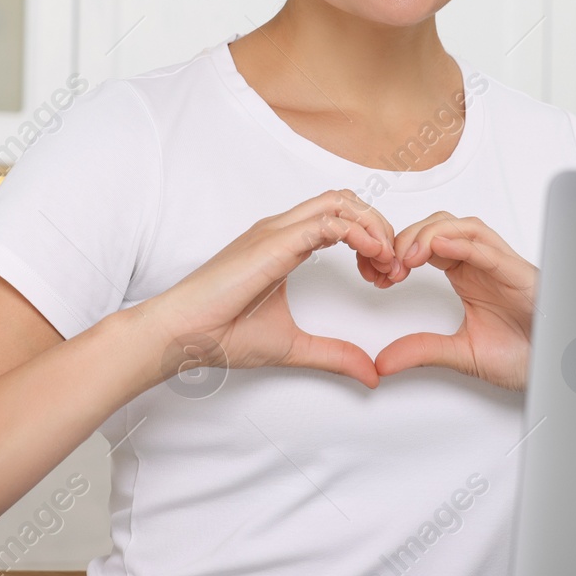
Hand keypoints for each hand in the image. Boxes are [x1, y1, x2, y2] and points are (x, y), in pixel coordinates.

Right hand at [144, 189, 403, 388]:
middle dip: (380, 227)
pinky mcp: (274, 243)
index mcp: (285, 244)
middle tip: (392, 268)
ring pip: (341, 202)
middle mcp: (282, 230)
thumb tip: (371, 375)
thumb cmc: (221, 335)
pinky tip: (371, 259)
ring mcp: (276, 232)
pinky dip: (358, 233)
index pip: (341, 217)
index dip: (372, 239)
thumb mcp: (294, 347)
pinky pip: (327, 222)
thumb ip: (334, 355)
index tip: (383, 277)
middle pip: (347, 200)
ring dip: (373, 227)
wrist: (182, 335)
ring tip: (386, 263)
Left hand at [372, 213, 537, 391]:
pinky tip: (437, 249)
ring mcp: (501, 265)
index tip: (377, 273)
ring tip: (407, 256)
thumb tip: (383, 360)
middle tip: (386, 264)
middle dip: (408, 237)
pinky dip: (462, 243)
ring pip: (463, 226)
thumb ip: (422, 351)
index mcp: (467, 275)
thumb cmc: (524, 355)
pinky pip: (489, 248)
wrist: (557, 369)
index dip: (399, 250)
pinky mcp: (518, 273)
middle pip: (440, 226)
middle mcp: (482, 263)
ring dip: (430, 234)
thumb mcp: (460, 354)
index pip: (427, 244)